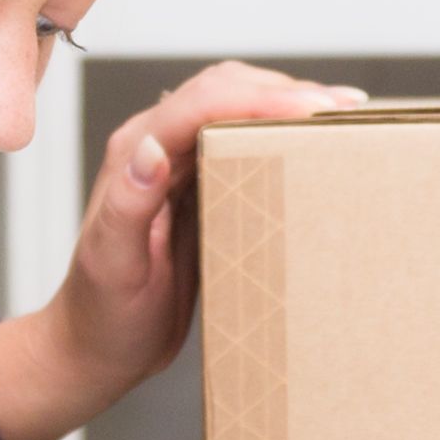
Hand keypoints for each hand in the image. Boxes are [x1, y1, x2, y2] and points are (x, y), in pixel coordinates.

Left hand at [0, 60, 359, 439]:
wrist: (94, 349)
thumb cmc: (100, 315)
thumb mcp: (111, 267)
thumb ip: (128, 205)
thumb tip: (151, 149)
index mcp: (133, 154)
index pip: (201, 104)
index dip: (260, 98)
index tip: (314, 109)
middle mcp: (155, 148)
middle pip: (224, 90)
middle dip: (286, 91)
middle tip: (345, 109)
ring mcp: (178, 166)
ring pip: (237, 110)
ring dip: (287, 105)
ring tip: (342, 117)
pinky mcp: (199, 188)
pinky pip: (242, 145)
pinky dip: (280, 136)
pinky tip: (312, 147)